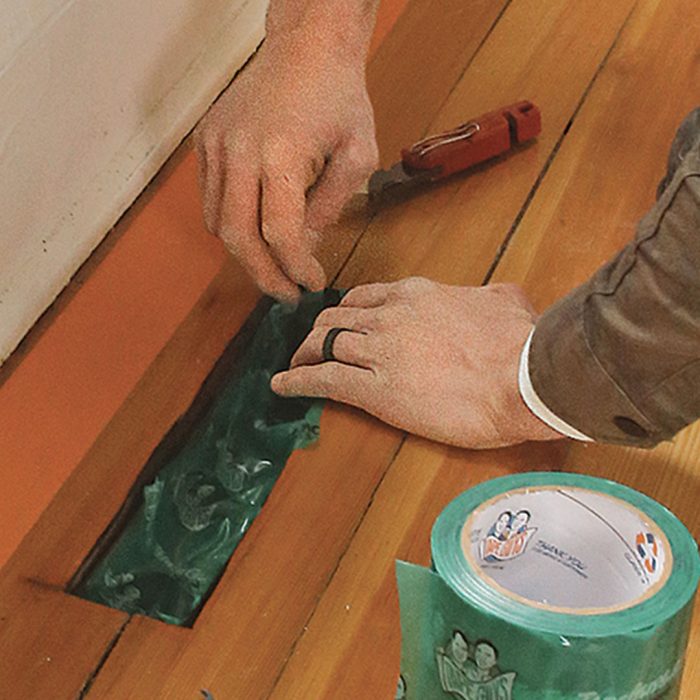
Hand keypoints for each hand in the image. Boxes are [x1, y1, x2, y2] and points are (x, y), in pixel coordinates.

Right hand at [194, 29, 377, 303]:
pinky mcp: (205, 141)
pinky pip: (209, 200)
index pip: (280, 233)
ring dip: (246, 252)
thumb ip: (330, 207)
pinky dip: (230, 224)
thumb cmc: (338, 97)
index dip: (295, 268)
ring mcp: (216, 145)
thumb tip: (304, 248)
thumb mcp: (358, 154)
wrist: (306, 48)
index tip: (310, 283)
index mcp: (281, 152)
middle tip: (286, 294)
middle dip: (264, 276)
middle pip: (239, 238)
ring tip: (275, 262)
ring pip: (218, 225)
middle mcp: (238, 150)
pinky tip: (257, 227)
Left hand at [271, 278, 561, 448]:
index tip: (341, 323)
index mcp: (416, 294)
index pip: (363, 297)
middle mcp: (388, 316)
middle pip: (335, 317)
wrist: (525, 378)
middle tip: (312, 346)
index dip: (346, 312)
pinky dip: (297, 381)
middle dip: (318, 331)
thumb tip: (497, 297)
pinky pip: (322, 380)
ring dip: (304, 354)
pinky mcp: (374, 390)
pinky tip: (282, 386)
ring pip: (322, 344)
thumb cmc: (522, 342)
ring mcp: (378, 351)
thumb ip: (489, 295)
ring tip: (295, 364)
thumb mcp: (506, 300)